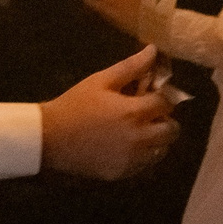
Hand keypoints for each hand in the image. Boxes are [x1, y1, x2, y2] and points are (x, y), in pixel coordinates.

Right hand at [40, 46, 180, 179]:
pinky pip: (145, 165)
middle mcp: (139, 139)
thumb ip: (131, 67)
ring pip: (162, 150)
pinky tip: (126, 146)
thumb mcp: (101, 81)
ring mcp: (132, 160)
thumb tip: (153, 50)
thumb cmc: (75, 104)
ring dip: (157, 139)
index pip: (166, 104)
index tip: (151, 95)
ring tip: (139, 131)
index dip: (162, 97)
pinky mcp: (122, 173)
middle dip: (166, 120)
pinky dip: (143, 155)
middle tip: (149, 115)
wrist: (50, 138)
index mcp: (134, 112)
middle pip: (172, 131)